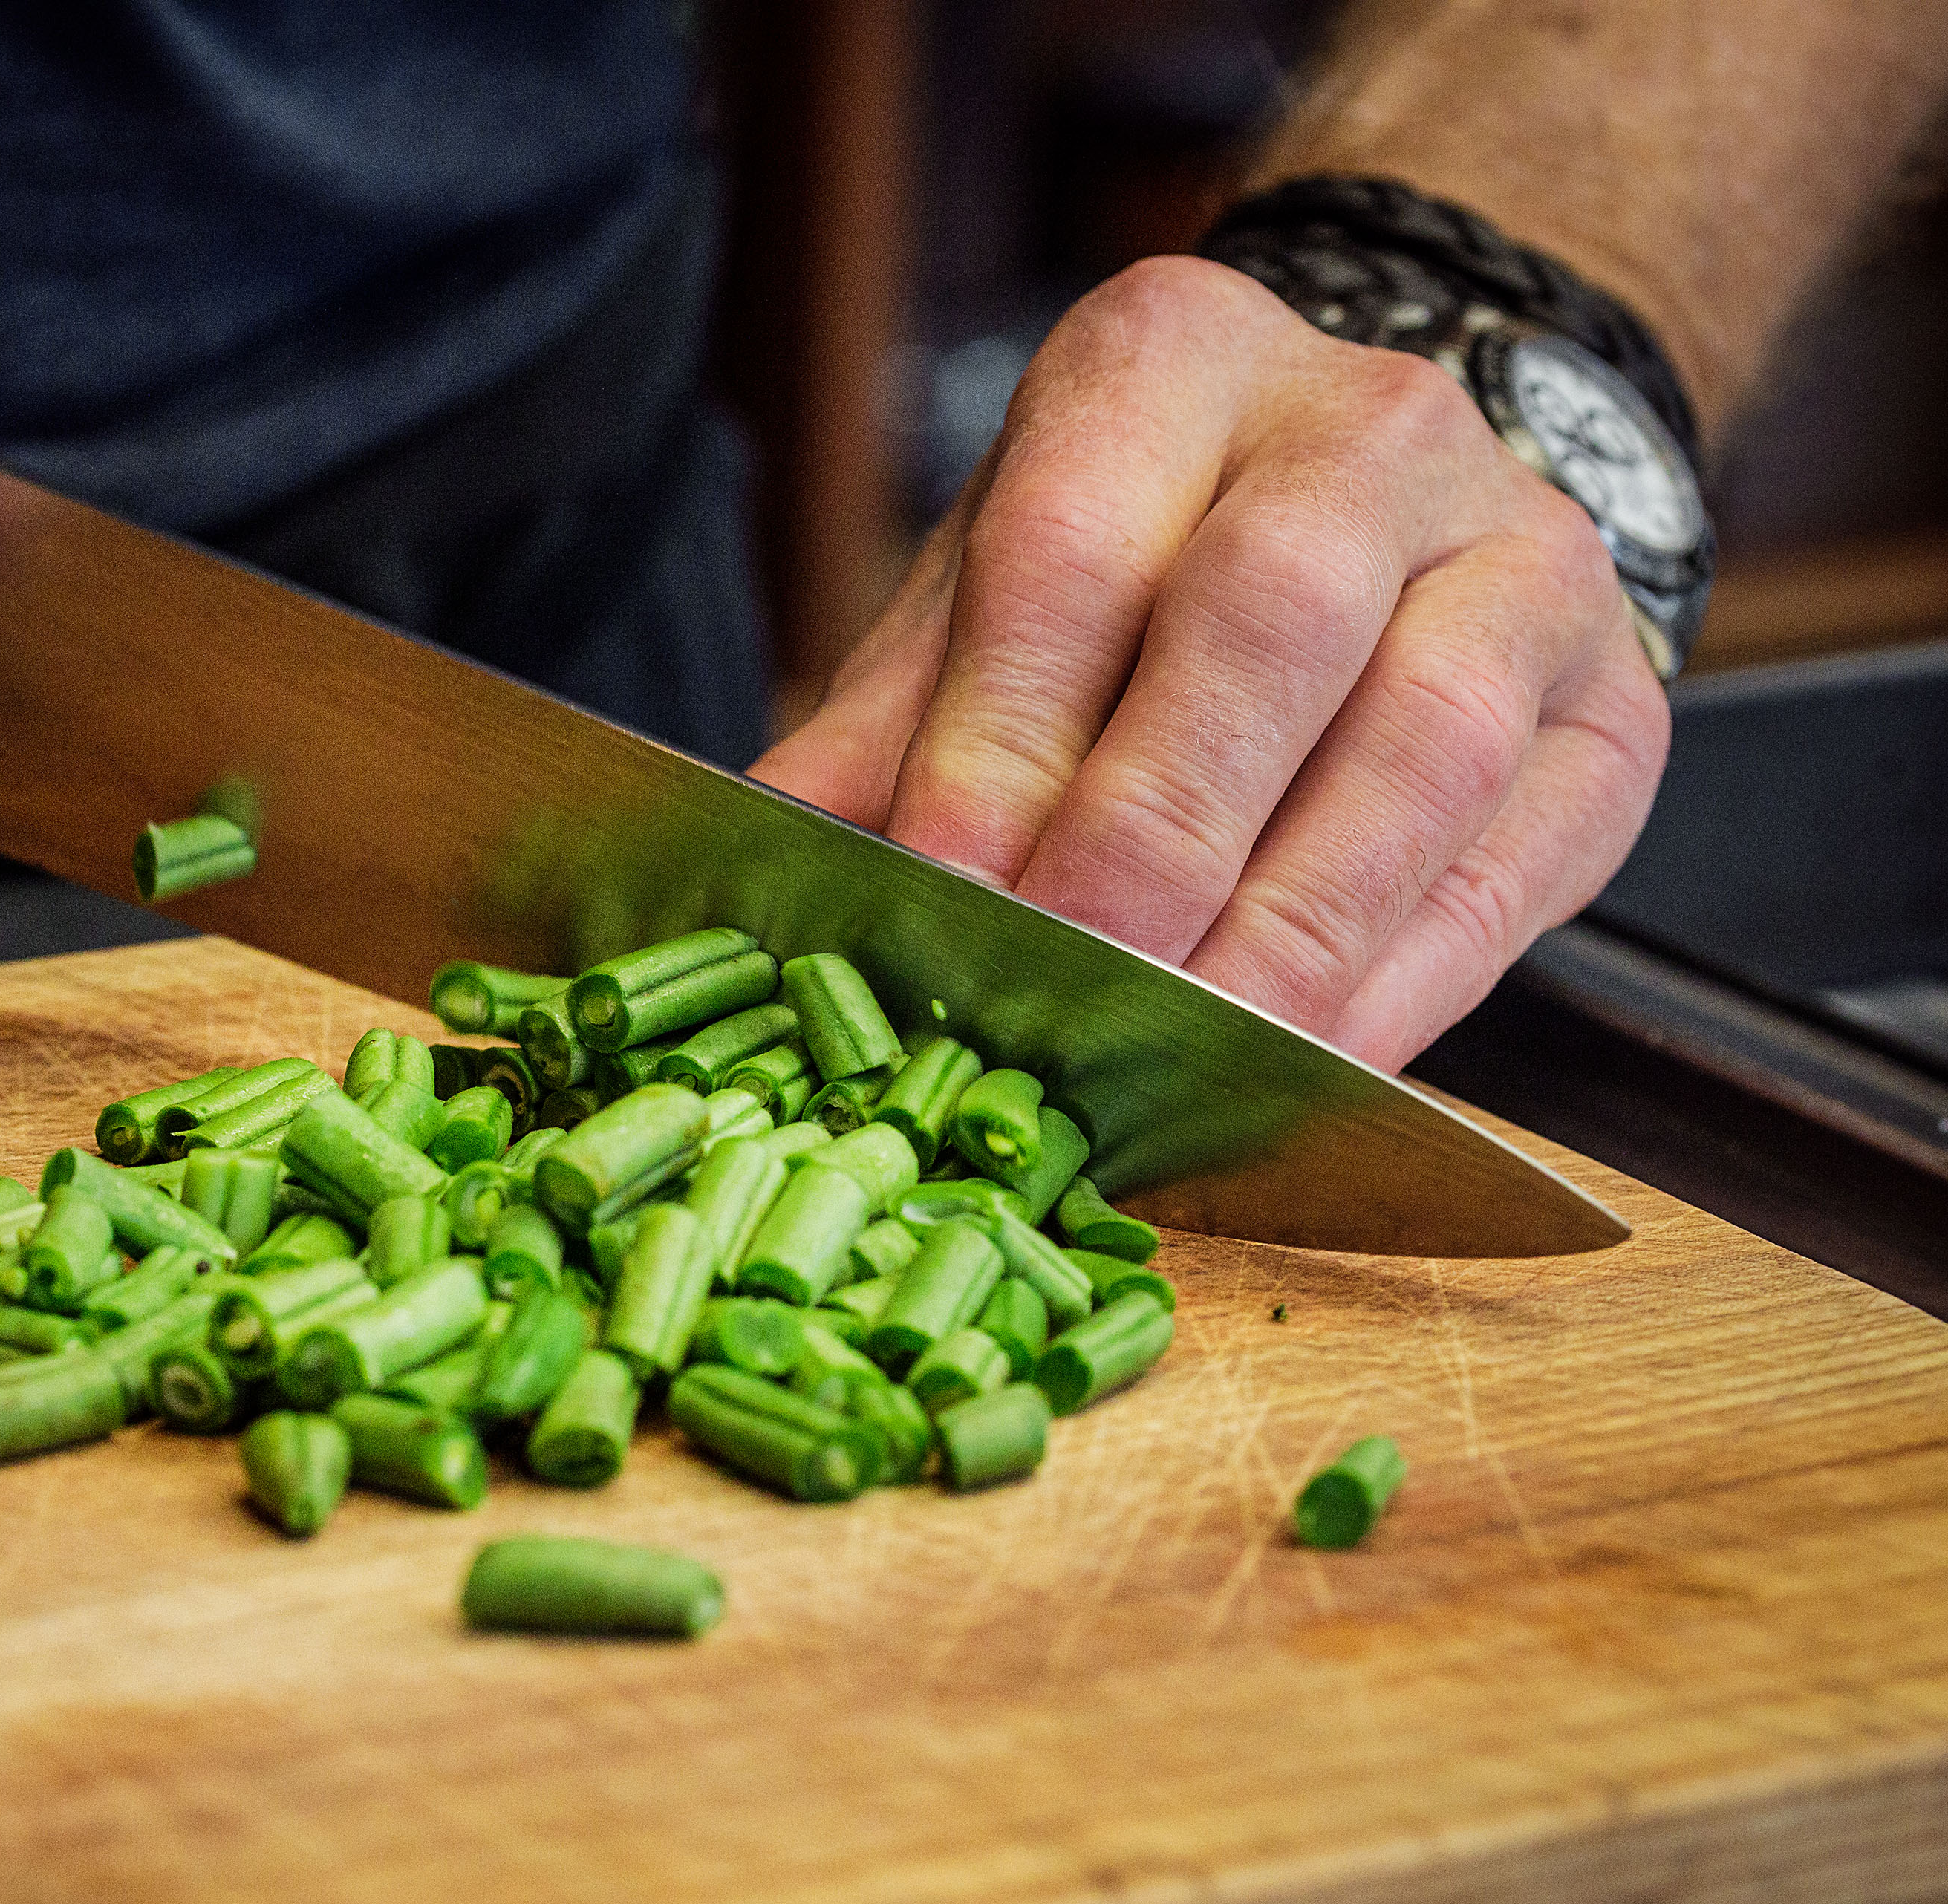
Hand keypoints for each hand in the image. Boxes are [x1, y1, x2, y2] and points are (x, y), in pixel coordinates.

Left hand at [754, 256, 1668, 1071]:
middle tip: (1064, 982)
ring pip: (1418, 741)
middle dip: (1154, 827)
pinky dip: (1403, 984)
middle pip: (1266, 619)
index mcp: (1170, 364)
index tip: (938, 893)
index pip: (1072, 547)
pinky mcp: (1610, 704)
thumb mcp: (988, 598)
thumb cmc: (1147, 561)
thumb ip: (889, 731)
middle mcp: (1368, 427)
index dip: (1000, 739)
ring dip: (1289, 925)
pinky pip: (1514, 860)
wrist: (1382, 500)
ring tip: (1183, 1055)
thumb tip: (761, 881)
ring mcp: (1521, 557)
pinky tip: (1307, 1069)